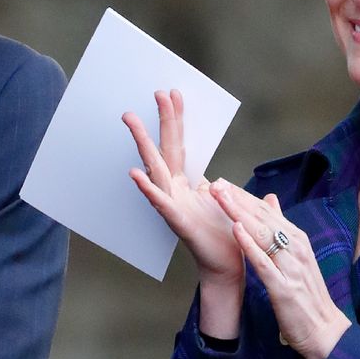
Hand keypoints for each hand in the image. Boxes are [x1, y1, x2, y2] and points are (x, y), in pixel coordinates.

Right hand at [125, 90, 244, 335]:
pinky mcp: (177, 221)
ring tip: (131, 120)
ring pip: (155, 167)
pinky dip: (146, 187)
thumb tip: (220, 179)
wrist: (228, 267)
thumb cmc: (226, 237)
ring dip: (143, 143)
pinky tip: (134, 173)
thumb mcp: (228, 204)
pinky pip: (159, 202)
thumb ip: (224, 189)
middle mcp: (176, 190)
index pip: (180, 144)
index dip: (177, 119)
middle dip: (162, 120)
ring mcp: (173, 203)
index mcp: (188, 184)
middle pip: (166, 147)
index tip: (174, 93)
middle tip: (156, 91)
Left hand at [211, 181, 350, 358]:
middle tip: (216, 185)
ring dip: (239, 214)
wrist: (325, 331)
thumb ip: (282, 228)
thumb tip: (270, 199)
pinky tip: (235, 230)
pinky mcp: (284, 288)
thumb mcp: (297, 256)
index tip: (223, 184)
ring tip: (220, 198)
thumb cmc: (307, 295)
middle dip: (238, 200)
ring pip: (262, 234)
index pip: (267, 211)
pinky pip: (264, 262)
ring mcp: (291, 267)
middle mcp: (296, 249)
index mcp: (298, 240)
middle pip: (263, 218)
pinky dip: (250, 245)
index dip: (244, 196)